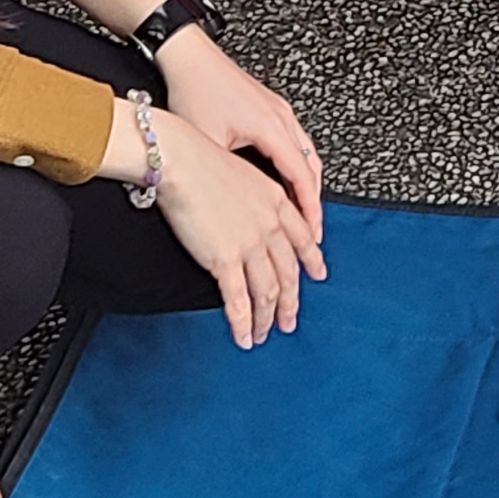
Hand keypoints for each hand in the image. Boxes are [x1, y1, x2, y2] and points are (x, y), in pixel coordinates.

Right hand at [147, 110, 326, 349]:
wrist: (181, 161)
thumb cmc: (201, 160)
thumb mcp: (243, 175)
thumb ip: (254, 200)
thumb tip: (249, 218)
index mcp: (275, 201)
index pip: (303, 238)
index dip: (312, 259)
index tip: (318, 274)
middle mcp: (269, 225)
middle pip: (288, 272)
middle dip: (291, 301)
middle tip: (291, 320)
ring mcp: (250, 244)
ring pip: (268, 291)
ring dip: (268, 317)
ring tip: (265, 334)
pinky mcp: (225, 260)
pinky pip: (239, 301)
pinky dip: (243, 323)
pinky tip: (244, 336)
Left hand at [156, 32, 323, 238]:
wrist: (188, 56)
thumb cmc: (195, 89)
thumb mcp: (207, 142)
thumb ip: (227, 176)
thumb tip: (234, 207)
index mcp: (272, 127)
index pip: (302, 177)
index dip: (309, 209)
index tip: (312, 233)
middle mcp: (282, 118)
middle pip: (311, 167)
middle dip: (313, 201)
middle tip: (311, 231)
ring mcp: (279, 110)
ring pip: (306, 153)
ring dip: (307, 183)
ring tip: (302, 210)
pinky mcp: (270, 106)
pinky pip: (295, 141)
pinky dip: (297, 165)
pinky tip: (287, 178)